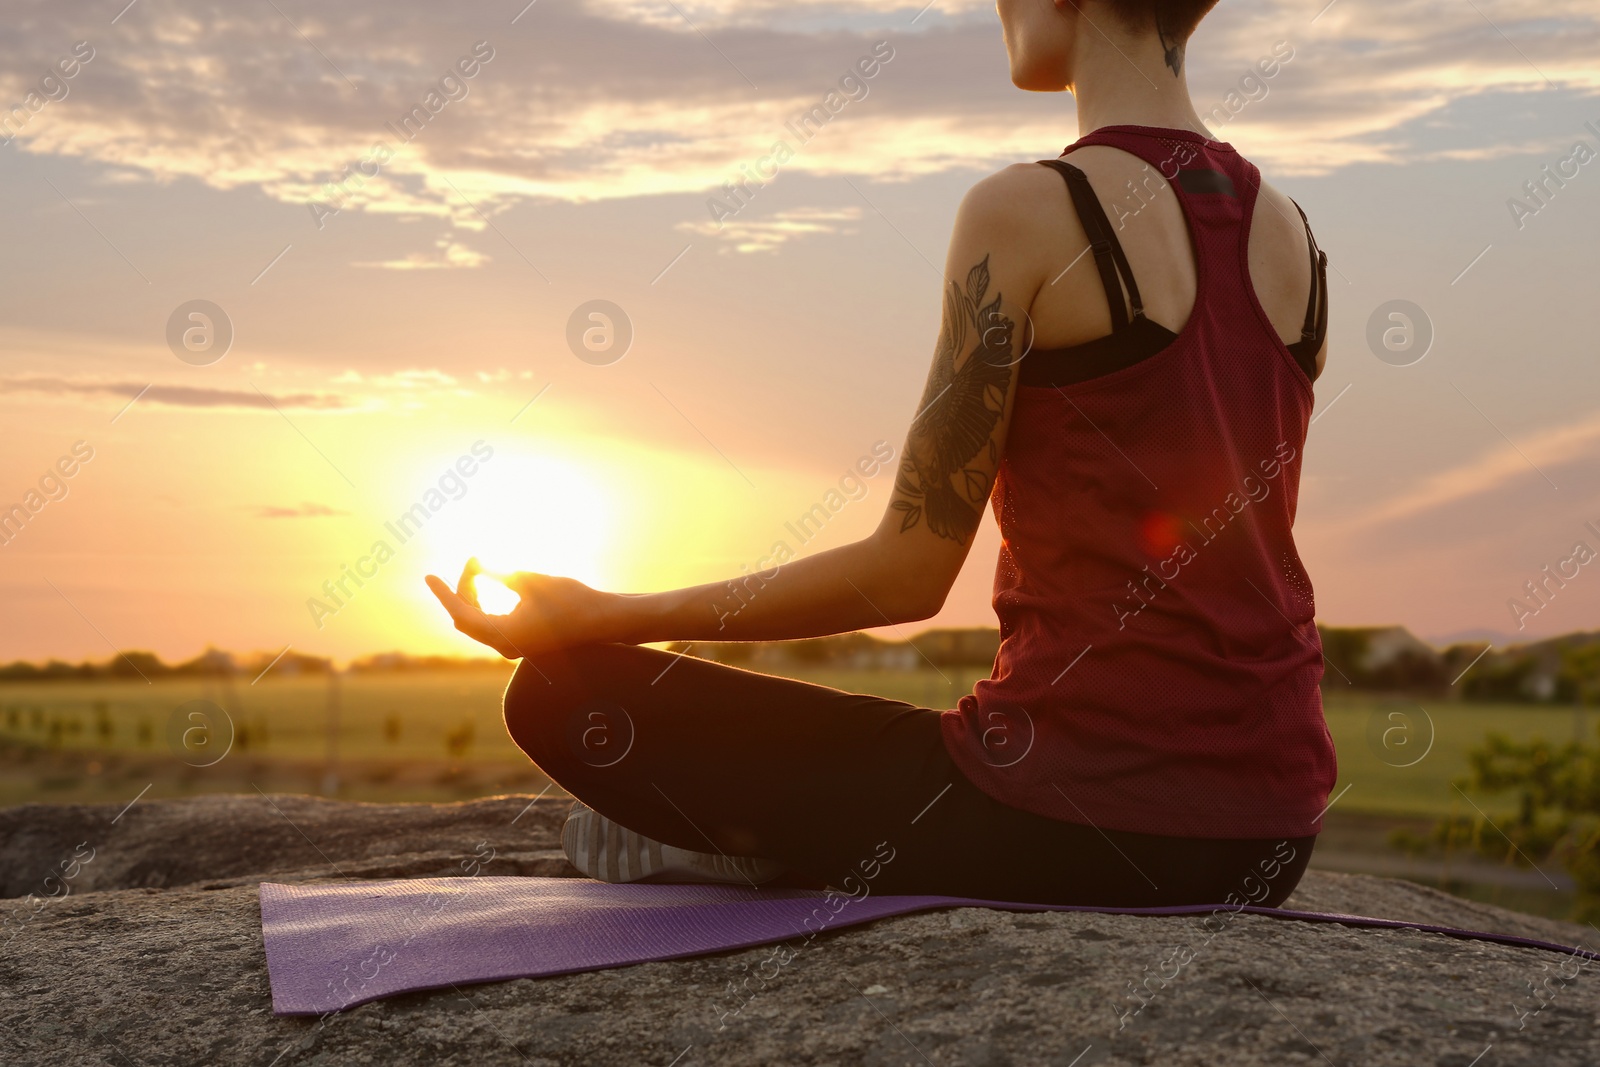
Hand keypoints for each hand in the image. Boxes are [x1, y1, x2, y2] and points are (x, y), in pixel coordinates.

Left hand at [424, 559, 616, 658]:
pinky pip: (493, 626)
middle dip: (463, 590)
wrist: (603, 620)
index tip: (429, 577)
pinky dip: (486, 606)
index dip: (444, 594)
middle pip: (467, 619)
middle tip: (473, 562)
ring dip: (474, 597)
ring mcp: (514, 647)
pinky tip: (488, 587)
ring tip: (478, 570)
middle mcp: (506, 646)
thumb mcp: (531, 580)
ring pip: (479, 623)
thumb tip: (476, 566)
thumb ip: (499, 574)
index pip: (461, 614)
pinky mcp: (523, 643)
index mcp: (505, 634)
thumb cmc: (571, 598)